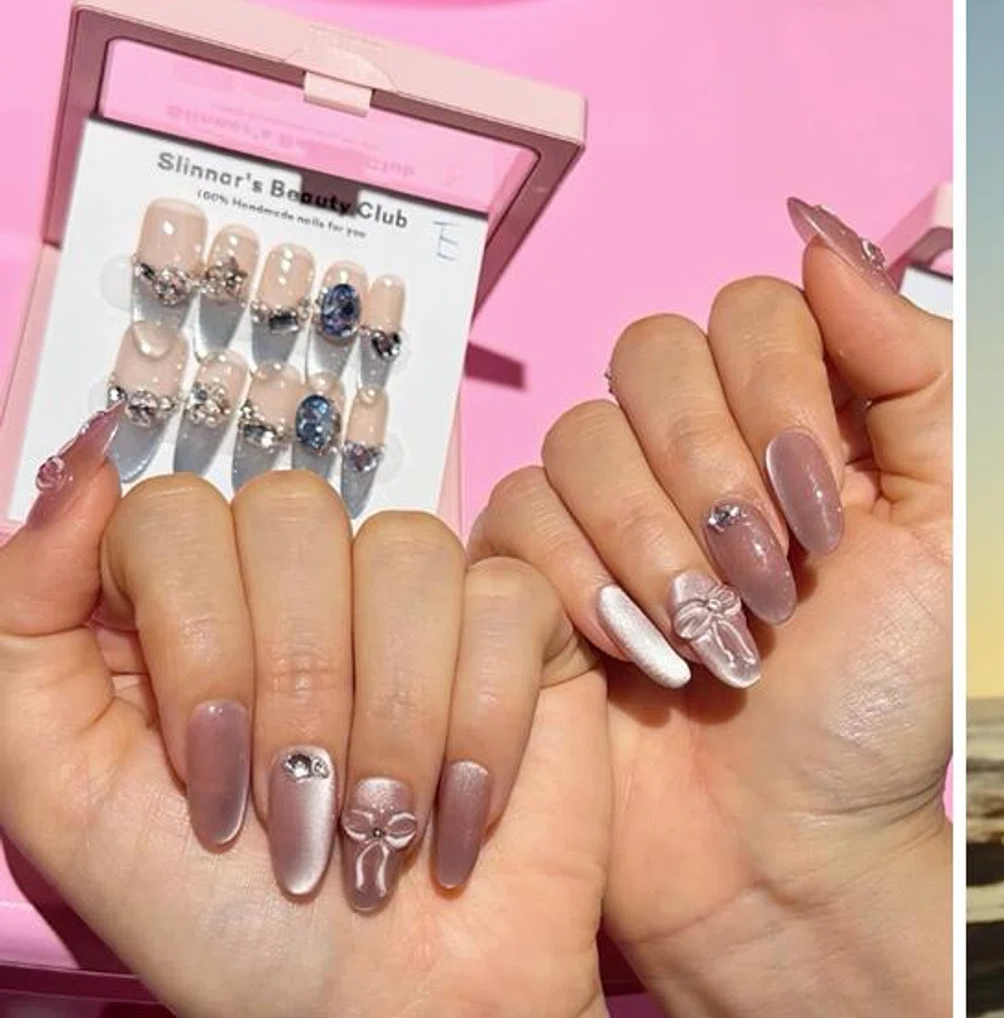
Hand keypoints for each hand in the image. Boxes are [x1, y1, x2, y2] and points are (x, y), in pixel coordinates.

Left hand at [0, 442, 608, 1017]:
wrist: (399, 1015)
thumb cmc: (231, 931)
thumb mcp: (68, 797)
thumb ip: (21, 628)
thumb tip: (79, 466)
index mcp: (180, 611)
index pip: (172, 513)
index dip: (194, 637)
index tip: (204, 764)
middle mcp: (300, 586)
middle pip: (292, 517)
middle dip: (297, 690)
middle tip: (296, 813)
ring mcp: (418, 601)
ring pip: (403, 553)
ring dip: (392, 721)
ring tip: (382, 825)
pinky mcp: (527, 631)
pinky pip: (505, 601)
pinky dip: (481, 724)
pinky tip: (462, 813)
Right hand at [469, 199, 951, 1017]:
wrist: (790, 845)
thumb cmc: (880, 701)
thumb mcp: (946, 527)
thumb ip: (916, 371)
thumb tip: (825, 239)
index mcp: (802, 415)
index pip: (753, 310)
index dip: (777, 399)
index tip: (830, 515)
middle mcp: (701, 442)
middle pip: (652, 355)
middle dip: (716, 482)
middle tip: (773, 590)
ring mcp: (612, 504)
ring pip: (582, 434)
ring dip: (659, 549)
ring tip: (719, 645)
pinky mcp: (537, 571)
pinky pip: (518, 514)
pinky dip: (587, 588)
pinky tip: (645, 659)